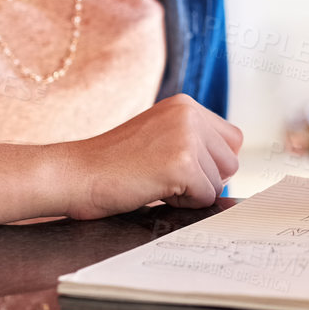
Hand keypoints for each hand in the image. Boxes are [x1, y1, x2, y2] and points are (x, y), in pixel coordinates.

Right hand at [55, 94, 242, 218]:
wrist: (76, 174)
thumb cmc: (113, 164)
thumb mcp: (159, 135)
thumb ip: (193, 140)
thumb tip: (229, 168)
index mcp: (185, 104)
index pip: (232, 139)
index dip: (211, 162)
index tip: (179, 169)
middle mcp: (189, 114)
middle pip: (231, 161)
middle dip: (205, 179)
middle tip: (164, 178)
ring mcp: (186, 137)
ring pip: (219, 182)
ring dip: (192, 193)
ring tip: (155, 182)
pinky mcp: (182, 164)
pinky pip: (205, 197)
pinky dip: (183, 205)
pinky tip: (153, 191)